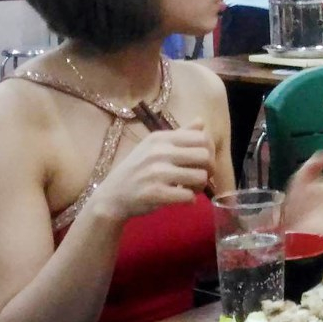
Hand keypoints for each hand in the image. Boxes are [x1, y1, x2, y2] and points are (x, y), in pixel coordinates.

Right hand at [90, 121, 213, 221]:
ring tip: (190, 188)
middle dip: (209, 169)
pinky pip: (188, 196)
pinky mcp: (156, 193)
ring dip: (200, 186)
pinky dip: (190, 199)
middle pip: (205, 156)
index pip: (202, 138)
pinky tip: (182, 198)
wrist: (112, 195)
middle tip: (200, 176)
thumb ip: (180, 135)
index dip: (210, 151)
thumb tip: (201, 121)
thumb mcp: (154, 146)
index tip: (203, 161)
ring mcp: (157, 172)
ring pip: (200, 177)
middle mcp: (159, 152)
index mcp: (160, 138)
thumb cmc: (137, 169)